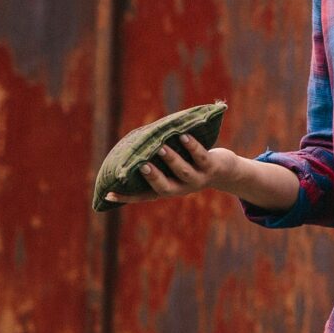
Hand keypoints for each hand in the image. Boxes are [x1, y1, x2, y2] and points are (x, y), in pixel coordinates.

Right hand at [104, 135, 248, 204]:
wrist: (224, 171)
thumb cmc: (189, 164)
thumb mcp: (171, 166)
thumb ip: (155, 160)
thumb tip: (132, 144)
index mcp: (168, 189)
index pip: (144, 196)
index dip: (127, 196)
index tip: (109, 193)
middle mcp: (181, 188)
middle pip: (165, 188)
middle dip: (153, 177)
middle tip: (142, 166)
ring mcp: (197, 179)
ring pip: (183, 171)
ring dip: (172, 159)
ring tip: (161, 147)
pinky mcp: (210, 167)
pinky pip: (200, 157)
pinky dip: (192, 146)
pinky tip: (184, 136)